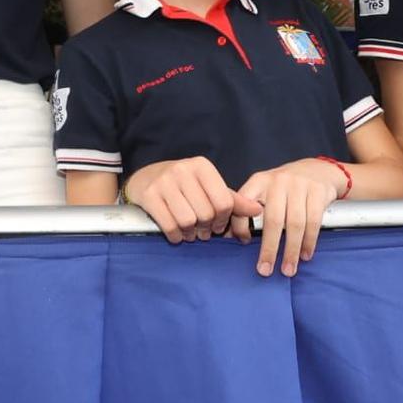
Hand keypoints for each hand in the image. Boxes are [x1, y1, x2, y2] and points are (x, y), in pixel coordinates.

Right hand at [124, 157, 261, 244]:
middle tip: (203, 230)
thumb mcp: (207, 186)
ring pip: (188, 221)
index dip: (223, 219)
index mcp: (201, 166)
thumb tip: (258, 210)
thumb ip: (232, 200)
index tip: (218, 224)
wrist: (144, 178)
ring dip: (191, 234)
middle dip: (206, 228)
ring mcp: (164, 182)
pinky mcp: (148, 195)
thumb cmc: (182, 185)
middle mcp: (183, 170)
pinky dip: (176, 236)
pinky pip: (169, 225)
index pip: (224, 202)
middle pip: (206, 213)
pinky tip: (177, 234)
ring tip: (190, 232)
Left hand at [235, 159, 349, 276]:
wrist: (317, 170)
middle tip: (265, 271)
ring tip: (288, 269)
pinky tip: (305, 255)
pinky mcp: (318, 191)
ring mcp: (300, 185)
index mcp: (259, 181)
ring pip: (295, 224)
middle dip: (269, 249)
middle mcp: (278, 181)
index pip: (244, 204)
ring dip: (291, 251)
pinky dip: (309, 242)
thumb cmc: (285, 188)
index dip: (241, 225)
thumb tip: (231, 237)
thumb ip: (250, 210)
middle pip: (273, 220)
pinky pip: (313, 221)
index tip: (242, 243)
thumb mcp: (265, 190)